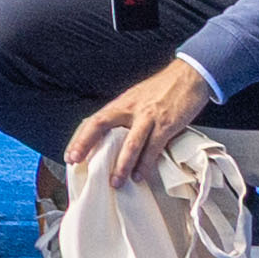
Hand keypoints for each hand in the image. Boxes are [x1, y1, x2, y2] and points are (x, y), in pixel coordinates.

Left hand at [69, 62, 212, 191]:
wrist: (188, 76)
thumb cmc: (162, 89)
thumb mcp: (137, 99)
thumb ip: (125, 116)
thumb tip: (113, 138)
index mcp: (121, 103)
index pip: (94, 120)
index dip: (80, 138)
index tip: (70, 155)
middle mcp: (130, 108)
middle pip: (101, 124)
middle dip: (86, 143)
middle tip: (77, 162)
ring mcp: (148, 116)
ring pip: (130, 143)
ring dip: (121, 165)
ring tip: (115, 182)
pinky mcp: (166, 124)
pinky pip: (153, 147)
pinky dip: (145, 164)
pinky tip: (140, 175)